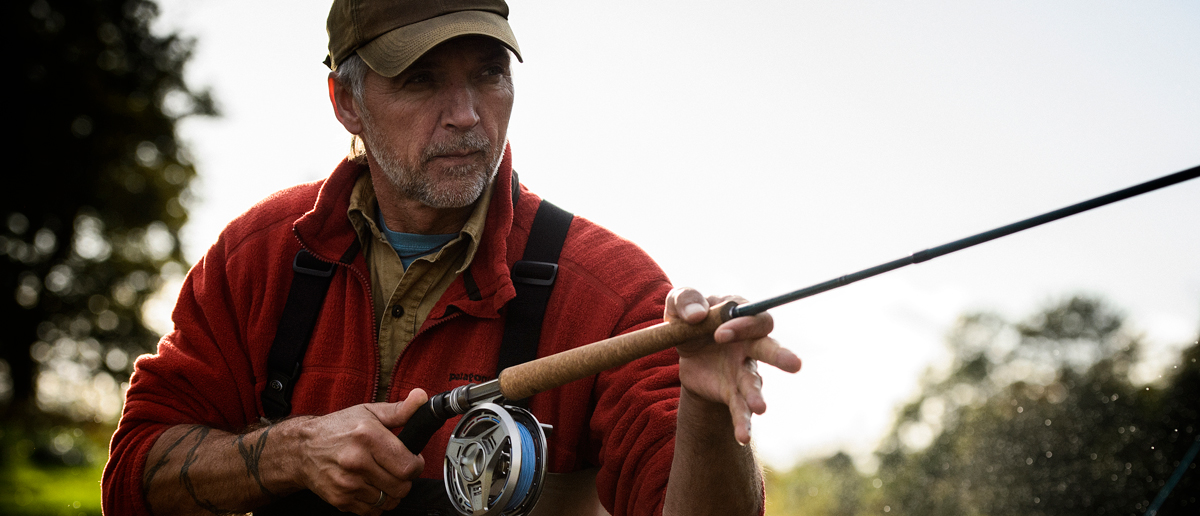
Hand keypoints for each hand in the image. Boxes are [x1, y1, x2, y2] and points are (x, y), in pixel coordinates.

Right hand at [296, 389, 428, 514]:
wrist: (301, 449)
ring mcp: (347, 483)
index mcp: (368, 437)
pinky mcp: (340, 500)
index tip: (411, 460)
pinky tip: (368, 486)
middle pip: (402, 487)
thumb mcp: (368, 412)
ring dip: (390, 492)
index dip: (416, 465)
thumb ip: (400, 410)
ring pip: (389, 501)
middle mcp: (357, 461)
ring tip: (381, 476)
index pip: (409, 467)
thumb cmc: (338, 428)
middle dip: (404, 480)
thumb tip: (422, 397)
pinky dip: (376, 502)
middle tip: (395, 469)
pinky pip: (373, 511)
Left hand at [665, 288, 801, 444]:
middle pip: (771, 348)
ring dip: (756, 395)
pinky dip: (742, 422)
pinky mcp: (732, 393)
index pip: (754, 319)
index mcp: (741, 317)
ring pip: (754, 382)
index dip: (742, 326)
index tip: (719, 334)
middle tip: (795, 365)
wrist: (685, 353)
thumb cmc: (689, 320)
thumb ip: (685, 301)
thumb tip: (696, 316)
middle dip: (782, 356)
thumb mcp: (678, 305)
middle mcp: (750, 344)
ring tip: (760, 408)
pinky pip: (739, 409)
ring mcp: (744, 371)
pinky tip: (743, 436)